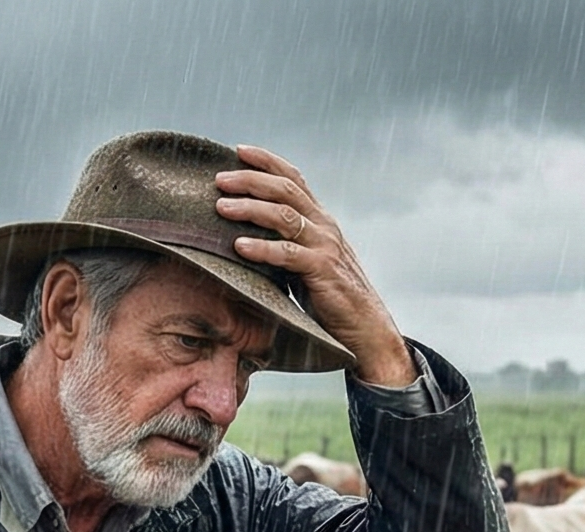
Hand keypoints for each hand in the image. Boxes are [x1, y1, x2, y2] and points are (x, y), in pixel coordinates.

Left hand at [215, 145, 414, 387]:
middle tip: (219, 179)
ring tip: (221, 208)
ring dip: (250, 209)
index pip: (294, 178)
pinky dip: (262, 249)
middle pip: (285, 190)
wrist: (365, 329)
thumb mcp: (305, 263)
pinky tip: (239, 247)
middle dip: (251, 180)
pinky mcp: (323, 271)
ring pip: (284, 216)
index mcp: (320, 219)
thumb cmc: (330, 298)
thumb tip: (242, 237)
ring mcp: (325, 246)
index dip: (267, 161)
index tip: (238, 150)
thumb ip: (284, 244)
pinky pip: (288, 254)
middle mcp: (324, 226)